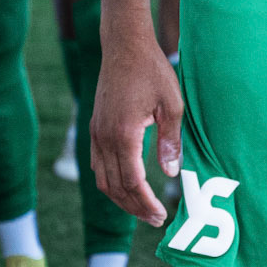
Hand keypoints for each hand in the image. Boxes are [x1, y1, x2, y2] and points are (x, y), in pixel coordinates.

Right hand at [89, 33, 182, 225]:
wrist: (124, 46)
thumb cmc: (152, 71)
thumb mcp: (172, 104)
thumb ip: (171, 140)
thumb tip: (172, 173)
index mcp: (124, 134)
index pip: (132, 181)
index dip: (145, 203)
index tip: (161, 215)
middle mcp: (104, 137)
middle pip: (115, 187)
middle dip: (134, 208)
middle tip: (155, 220)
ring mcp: (96, 133)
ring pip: (102, 179)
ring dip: (121, 199)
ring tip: (141, 210)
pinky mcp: (94, 128)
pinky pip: (97, 165)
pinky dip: (110, 183)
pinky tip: (126, 187)